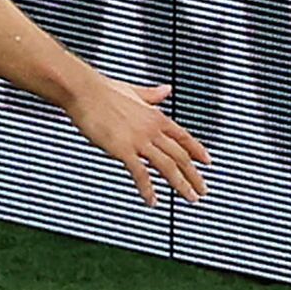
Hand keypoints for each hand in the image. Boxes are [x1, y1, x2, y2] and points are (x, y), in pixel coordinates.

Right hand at [63, 77, 211, 205]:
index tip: (207, 163)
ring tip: (189, 198)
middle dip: (194, 175)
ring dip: (181, 184)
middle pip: (181, 156)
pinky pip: (140, 174)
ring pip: (168, 166)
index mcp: (156, 116)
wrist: (83, 91)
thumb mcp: (134, 91)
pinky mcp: (123, 149)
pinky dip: (148, 189)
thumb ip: (152, 95)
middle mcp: (152, 129)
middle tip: (202, 190)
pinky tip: (152, 201)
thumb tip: (166, 89)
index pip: (184, 137)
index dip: (198, 151)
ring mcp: (139, 140)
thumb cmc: (103, 90)